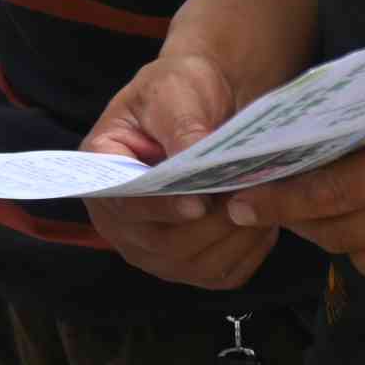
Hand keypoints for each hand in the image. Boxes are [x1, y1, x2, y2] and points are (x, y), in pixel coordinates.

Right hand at [78, 51, 278, 291]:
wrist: (207, 103)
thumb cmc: (180, 90)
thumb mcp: (174, 93)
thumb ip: (181, 129)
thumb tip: (195, 164)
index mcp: (102, 172)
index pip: (124, 203)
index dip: (161, 208)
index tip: (198, 203)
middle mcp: (120, 220)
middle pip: (162, 243)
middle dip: (210, 223)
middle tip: (247, 194)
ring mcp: (153, 249)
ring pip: (195, 264)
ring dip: (233, 236)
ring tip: (261, 198)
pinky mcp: (189, 263)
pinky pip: (221, 273)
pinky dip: (247, 251)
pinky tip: (262, 216)